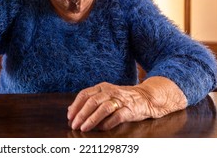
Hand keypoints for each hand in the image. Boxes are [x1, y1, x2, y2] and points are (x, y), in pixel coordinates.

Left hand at [67, 77, 187, 131]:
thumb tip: (70, 110)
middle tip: (74, 125)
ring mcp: (120, 100)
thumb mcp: (104, 95)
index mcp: (102, 87)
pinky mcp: (129, 109)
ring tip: (84, 128)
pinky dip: (107, 124)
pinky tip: (101, 129)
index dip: (76, 106)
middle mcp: (110, 91)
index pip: (84, 94)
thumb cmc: (122, 98)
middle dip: (81, 114)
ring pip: (103, 108)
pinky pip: (117, 117)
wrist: (146, 97)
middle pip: (92, 101)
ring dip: (92, 119)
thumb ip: (89, 101)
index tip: (69, 117)